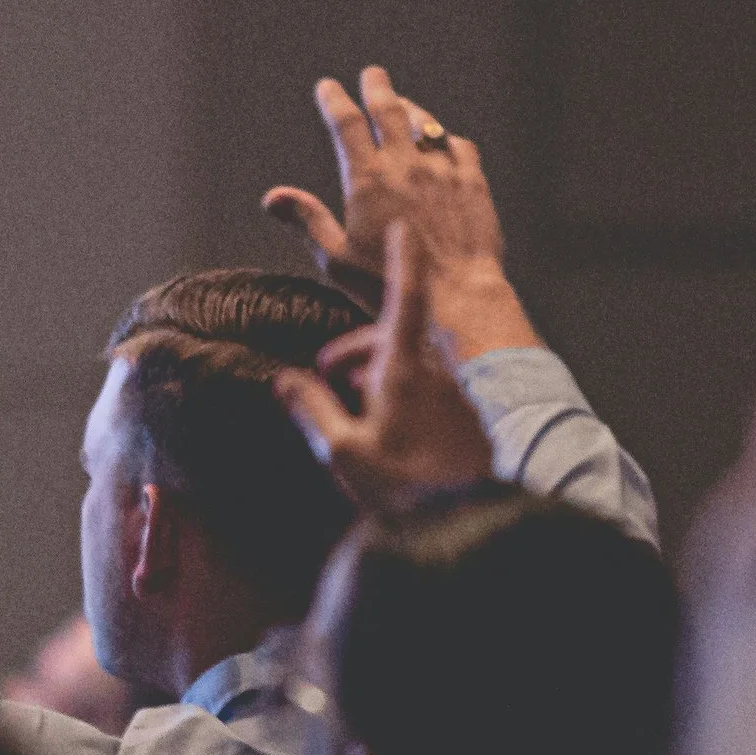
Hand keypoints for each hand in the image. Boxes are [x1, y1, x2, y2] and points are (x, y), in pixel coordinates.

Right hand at [262, 65, 539, 359]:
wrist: (457, 297)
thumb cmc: (389, 286)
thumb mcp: (336, 260)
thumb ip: (307, 221)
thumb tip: (272, 197)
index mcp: (367, 180)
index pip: (347, 125)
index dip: (334, 101)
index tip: (327, 86)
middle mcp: (405, 166)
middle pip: (389, 110)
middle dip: (377, 87)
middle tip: (372, 73)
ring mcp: (443, 171)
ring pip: (426, 124)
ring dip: (411, 109)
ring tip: (404, 103)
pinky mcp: (473, 183)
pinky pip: (459, 146)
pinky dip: (446, 139)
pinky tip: (444, 142)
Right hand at [276, 219, 493, 508]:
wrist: (469, 527)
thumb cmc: (405, 492)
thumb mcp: (342, 453)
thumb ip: (311, 411)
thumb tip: (284, 382)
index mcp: (406, 371)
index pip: (407, 297)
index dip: (403, 259)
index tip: (403, 226)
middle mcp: (439, 374)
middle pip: (395, 340)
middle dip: (360, 349)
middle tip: (326, 372)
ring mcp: (459, 397)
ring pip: (413, 367)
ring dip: (379, 376)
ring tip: (351, 412)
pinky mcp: (471, 420)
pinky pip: (432, 392)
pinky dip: (405, 397)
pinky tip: (388, 432)